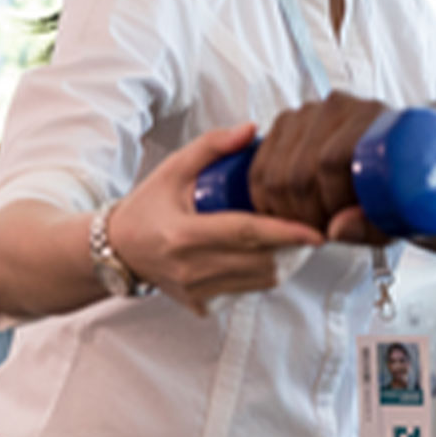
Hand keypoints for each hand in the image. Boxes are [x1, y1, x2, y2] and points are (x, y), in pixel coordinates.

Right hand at [111, 124, 327, 315]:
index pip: (245, 234)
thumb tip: (252, 129)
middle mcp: (191, 270)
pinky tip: (265, 254)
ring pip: (262, 281)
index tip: (317, 232)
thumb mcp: (173, 169)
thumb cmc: (149, 206)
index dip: (285, 233)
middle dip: (294, 246)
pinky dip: (265, 273)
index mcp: (183, 235)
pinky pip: (249, 291)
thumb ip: (212, 146)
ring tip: (292, 236)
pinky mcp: (203, 306)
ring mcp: (198, 293)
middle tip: (310, 224)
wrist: (118, 251)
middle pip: (262, 262)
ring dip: (285, 260)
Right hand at [248, 92, 391, 240]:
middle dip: (307, 213)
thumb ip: (370, 225)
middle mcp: (337, 107)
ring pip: (275, 173)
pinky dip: (267, 199)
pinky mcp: (286, 124)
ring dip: (289, 209)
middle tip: (324, 228)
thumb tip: (336, 228)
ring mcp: (308, 113)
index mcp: (371, 119)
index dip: (330, 201)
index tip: (338, 224)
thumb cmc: (397, 185)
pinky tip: (291, 210)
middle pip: (299, 171)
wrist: (395, 159)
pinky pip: (259, 169)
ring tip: (313, 219)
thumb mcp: (394, 215)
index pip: (331, 161)